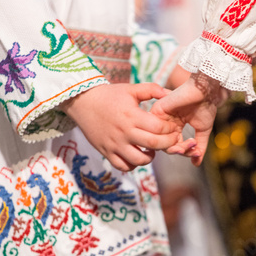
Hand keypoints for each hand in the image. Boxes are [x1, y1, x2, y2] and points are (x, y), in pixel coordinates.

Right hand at [60, 83, 180, 171]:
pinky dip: (133, 165)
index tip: (172, 128)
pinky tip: (137, 156)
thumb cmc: (109, 95)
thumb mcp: (130, 89)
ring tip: (152, 150)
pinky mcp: (106, 152)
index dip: (169, 129)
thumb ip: (151, 89)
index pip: (158, 127)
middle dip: (167, 144)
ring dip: (150, 157)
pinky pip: (122, 166)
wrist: (83, 103)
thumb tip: (169, 94)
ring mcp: (114, 144)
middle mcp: (124, 131)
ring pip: (138, 160)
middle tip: (170, 141)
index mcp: (132, 115)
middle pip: (153, 144)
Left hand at [151, 72, 227, 165]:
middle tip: (191, 148)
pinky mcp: (157, 110)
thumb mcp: (203, 131)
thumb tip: (196, 164)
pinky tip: (178, 133)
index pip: (174, 146)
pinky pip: (156, 129)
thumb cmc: (206, 106)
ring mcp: (161, 117)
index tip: (196, 152)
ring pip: (160, 140)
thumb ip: (199, 147)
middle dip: (179, 150)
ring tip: (188, 143)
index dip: (184, 152)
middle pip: (165, 145)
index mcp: (175, 127)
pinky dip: (167, 135)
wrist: (207, 90)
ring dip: (174, 145)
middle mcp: (166, 123)